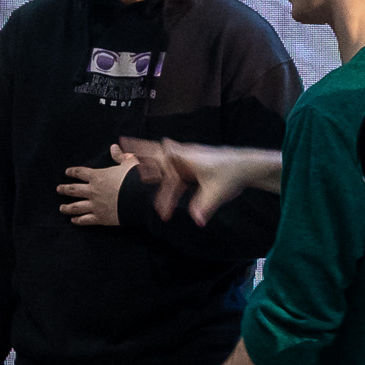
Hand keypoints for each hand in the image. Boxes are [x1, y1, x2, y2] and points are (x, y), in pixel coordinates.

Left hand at [58, 153, 131, 225]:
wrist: (139, 199)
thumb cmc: (135, 179)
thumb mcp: (129, 163)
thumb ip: (120, 156)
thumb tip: (114, 147)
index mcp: (98, 176)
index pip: (80, 173)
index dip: (73, 172)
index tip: (67, 172)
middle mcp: (93, 191)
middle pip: (74, 190)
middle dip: (65, 189)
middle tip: (58, 189)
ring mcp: (95, 205)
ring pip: (76, 206)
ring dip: (67, 207)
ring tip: (61, 208)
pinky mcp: (100, 218)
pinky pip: (86, 220)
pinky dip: (79, 220)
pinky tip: (73, 220)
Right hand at [119, 137, 280, 225]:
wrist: (245, 166)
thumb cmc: (229, 176)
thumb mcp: (216, 193)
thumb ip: (204, 206)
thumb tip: (197, 221)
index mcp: (186, 160)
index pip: (160, 155)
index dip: (142, 150)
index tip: (124, 144)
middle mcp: (184, 156)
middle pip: (157, 151)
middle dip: (139, 149)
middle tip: (120, 143)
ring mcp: (187, 159)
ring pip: (163, 157)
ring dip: (148, 158)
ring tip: (129, 155)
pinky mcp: (191, 164)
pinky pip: (170, 164)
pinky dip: (159, 165)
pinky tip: (153, 169)